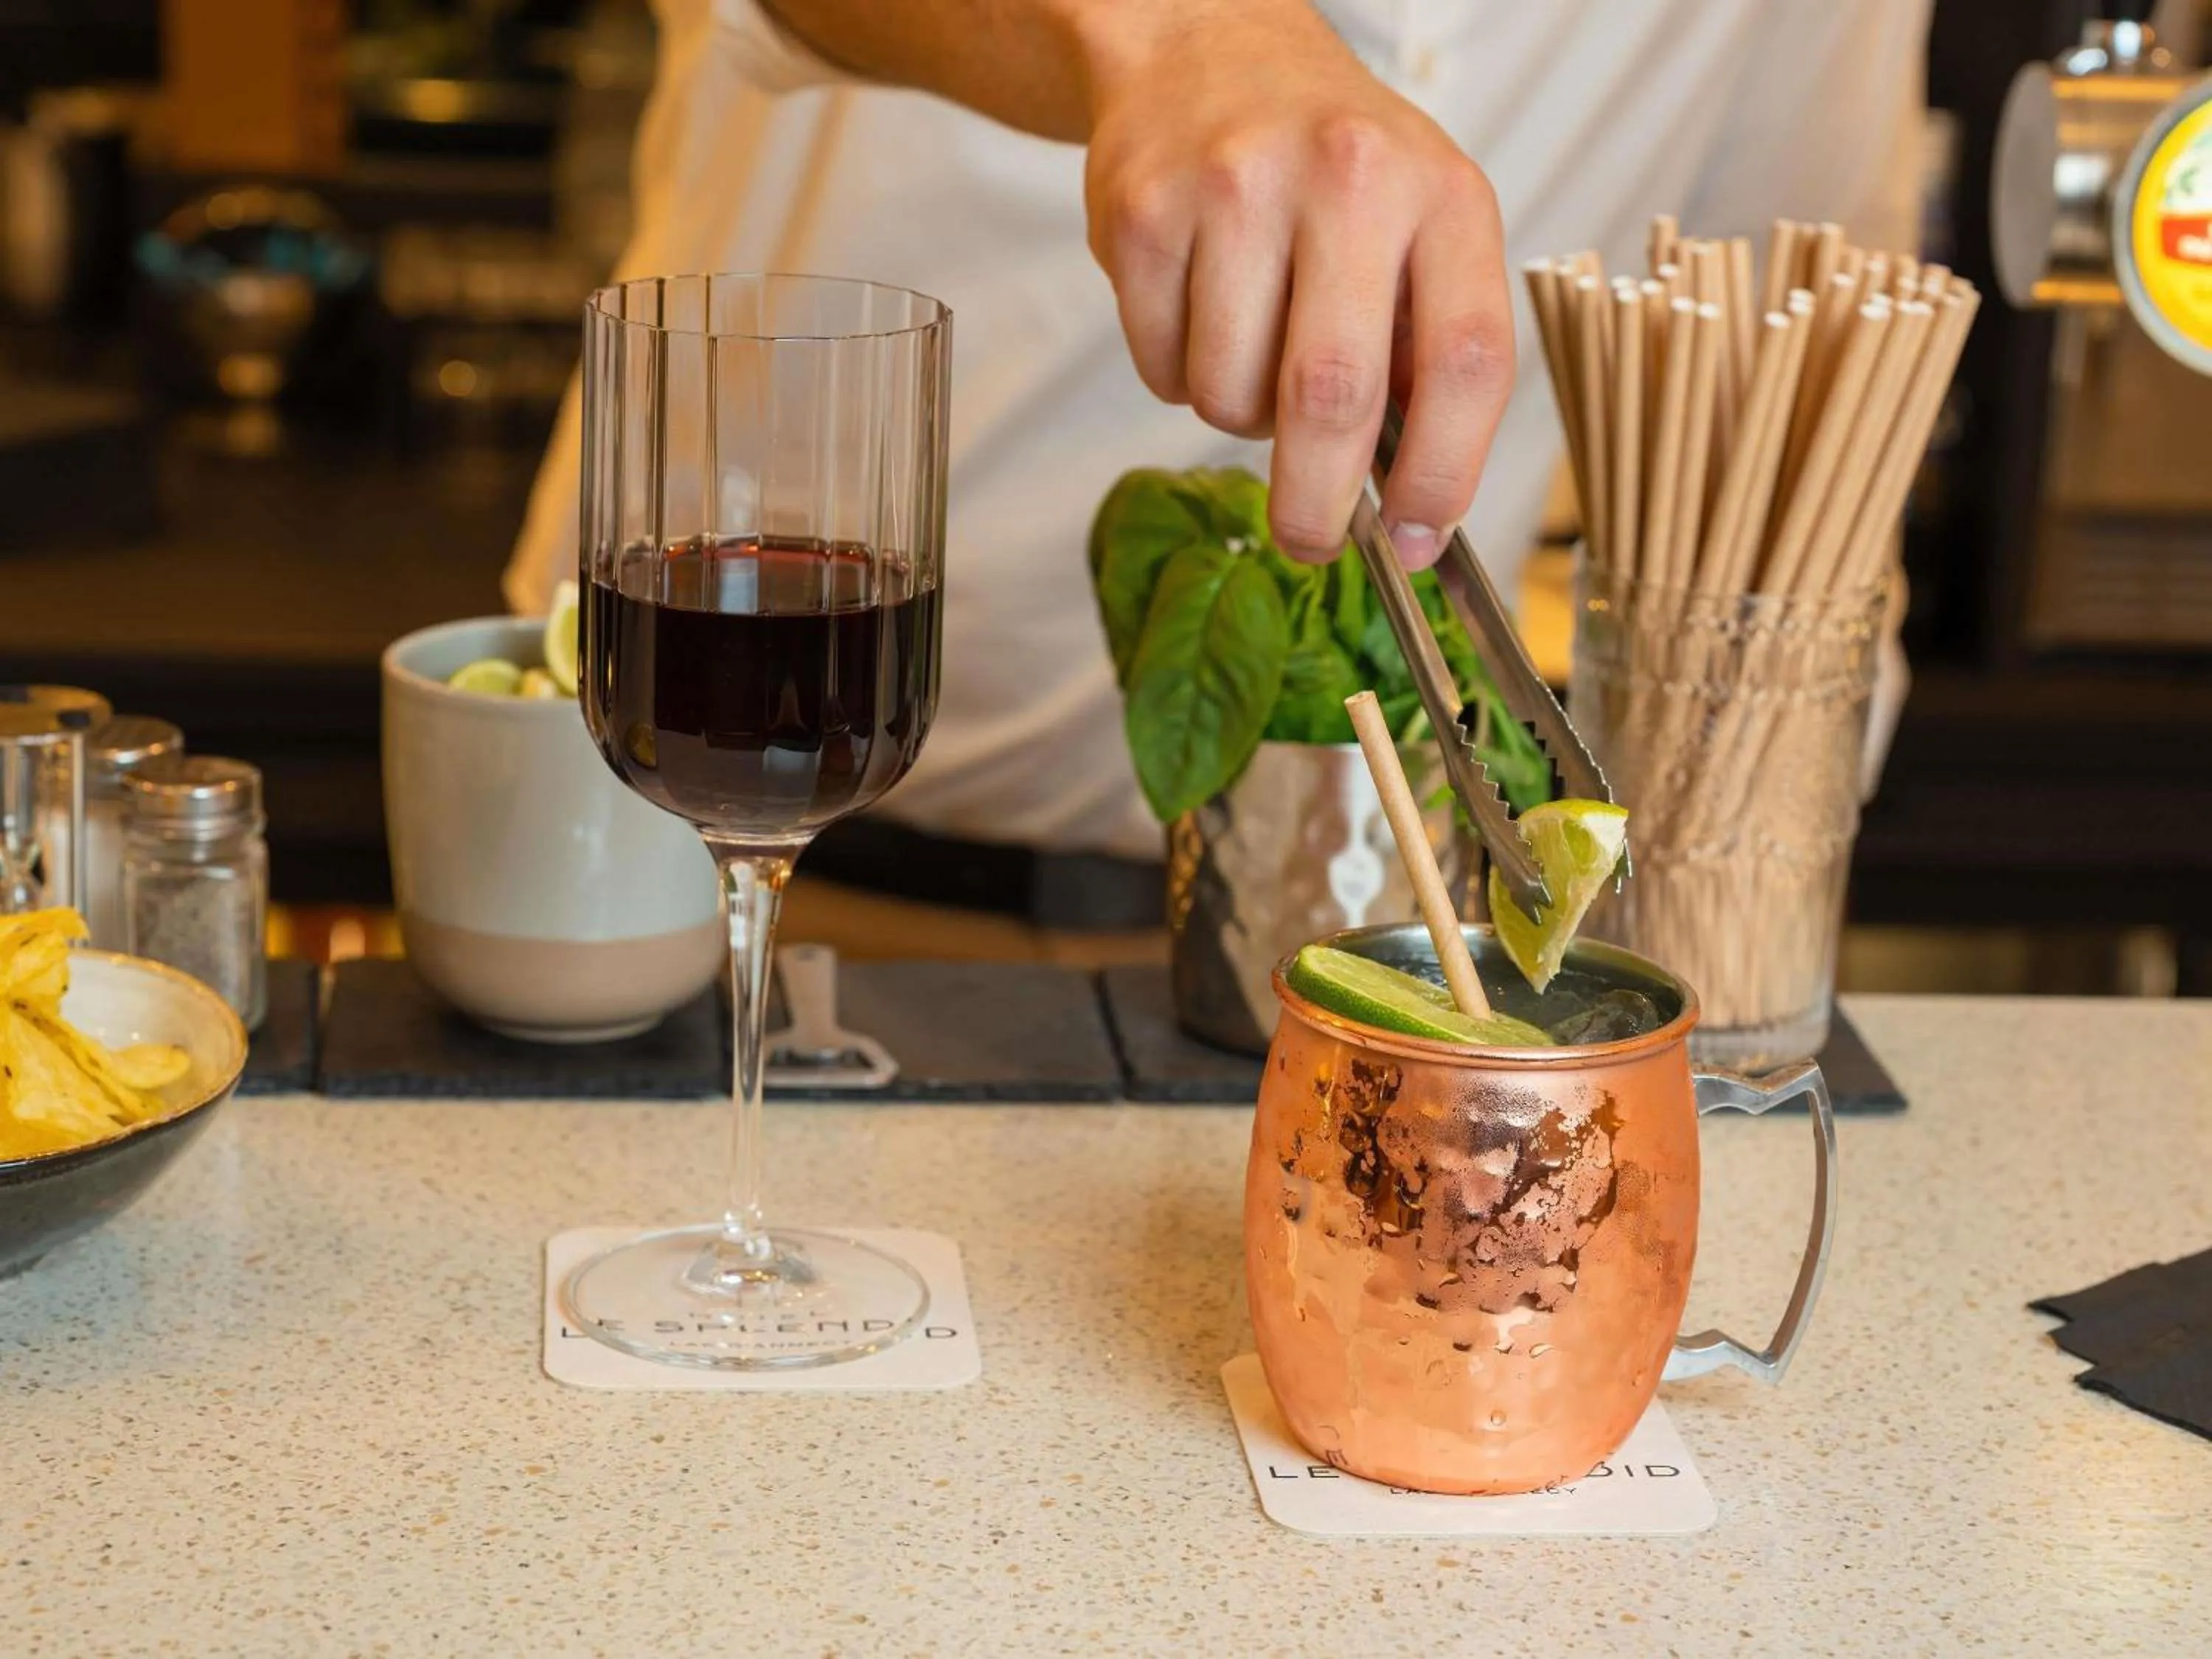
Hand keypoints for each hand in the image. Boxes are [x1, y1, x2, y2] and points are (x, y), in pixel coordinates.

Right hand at [1082, 3, 1512, 565]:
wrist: (1203, 47)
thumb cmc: (1332, 167)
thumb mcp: (1421, 224)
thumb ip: (1430, 347)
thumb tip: (1413, 503)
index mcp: (1442, 192)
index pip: (1466, 360)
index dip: (1444, 472)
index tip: (1416, 539)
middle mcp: (1346, 177)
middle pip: (1332, 395)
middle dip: (1317, 501)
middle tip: (1310, 541)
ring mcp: (1234, 188)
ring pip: (1230, 394)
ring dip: (1239, 416)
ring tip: (1251, 349)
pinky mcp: (1143, 211)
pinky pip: (1159, 366)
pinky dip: (1176, 375)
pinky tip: (1197, 310)